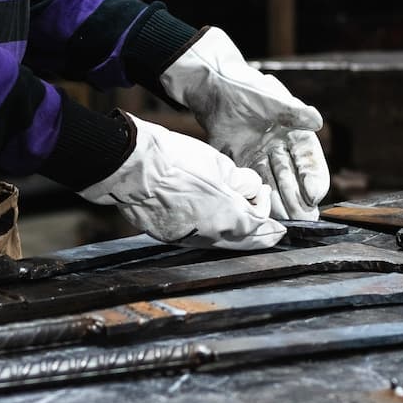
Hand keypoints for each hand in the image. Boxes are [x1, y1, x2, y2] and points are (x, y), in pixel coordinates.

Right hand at [78, 113, 285, 249]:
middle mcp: (210, 235)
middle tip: (268, 223)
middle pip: (245, 242)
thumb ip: (240, 182)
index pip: (260, 223)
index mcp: (228, 216)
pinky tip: (210, 216)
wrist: (133, 167)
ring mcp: (188, 239)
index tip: (264, 194)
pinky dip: (211, 230)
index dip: (266, 208)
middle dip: (260, 232)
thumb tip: (249, 189)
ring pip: (221, 242)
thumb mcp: (219, 164)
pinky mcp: (170, 237)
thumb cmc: (175, 160)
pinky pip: (198, 238)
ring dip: (235, 232)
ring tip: (237, 213)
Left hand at [160, 27, 329, 219]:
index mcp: (295, 134)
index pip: (309, 160)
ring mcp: (261, 158)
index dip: (314, 178)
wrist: (217, 90)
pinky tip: (261, 212)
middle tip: (306, 220)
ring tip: (288, 222)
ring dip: (281, 204)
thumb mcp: (273, 99)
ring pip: (274, 184)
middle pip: (293, 178)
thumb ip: (293, 111)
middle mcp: (281, 149)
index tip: (315, 195)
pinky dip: (257, 197)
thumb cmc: (249, 89)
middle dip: (300, 200)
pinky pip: (251, 183)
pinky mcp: (241, 163)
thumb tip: (317, 120)